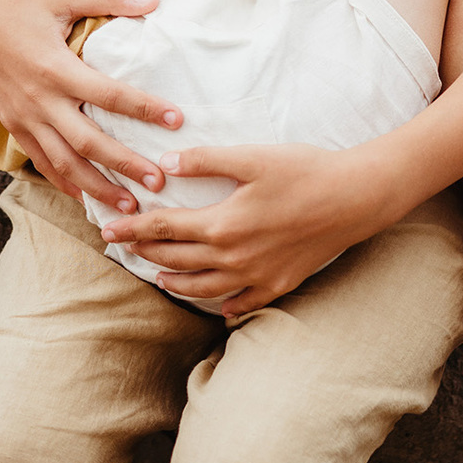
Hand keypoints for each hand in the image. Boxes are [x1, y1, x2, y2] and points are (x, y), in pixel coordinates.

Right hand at [0, 0, 181, 209]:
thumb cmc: (17, 3)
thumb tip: (155, 0)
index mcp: (55, 68)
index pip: (108, 95)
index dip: (144, 109)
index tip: (176, 120)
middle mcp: (40, 100)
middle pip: (88, 142)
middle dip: (124, 165)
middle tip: (158, 182)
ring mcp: (24, 118)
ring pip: (64, 163)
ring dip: (96, 187)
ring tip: (128, 206)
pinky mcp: (13, 126)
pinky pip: (41, 162)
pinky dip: (64, 183)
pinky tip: (85, 200)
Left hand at [100, 142, 397, 314]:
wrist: (355, 198)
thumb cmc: (304, 170)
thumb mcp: (252, 157)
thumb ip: (206, 161)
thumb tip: (166, 164)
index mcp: (222, 224)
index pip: (164, 228)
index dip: (132, 229)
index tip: (107, 229)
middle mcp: (233, 257)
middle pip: (177, 258)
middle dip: (145, 252)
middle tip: (122, 247)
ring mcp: (257, 276)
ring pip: (203, 288)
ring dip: (175, 281)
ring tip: (158, 275)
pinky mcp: (280, 284)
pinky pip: (244, 303)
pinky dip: (225, 304)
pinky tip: (217, 305)